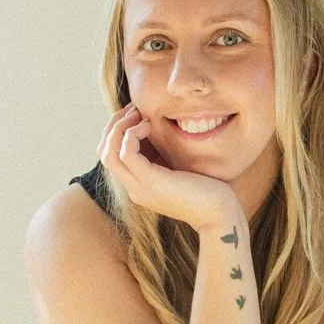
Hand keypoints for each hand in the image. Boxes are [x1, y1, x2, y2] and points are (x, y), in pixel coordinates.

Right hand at [98, 103, 241, 232]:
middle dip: (114, 125)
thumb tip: (159, 128)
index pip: (110, 155)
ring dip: (120, 127)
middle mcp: (134, 188)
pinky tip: (149, 125)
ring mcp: (140, 187)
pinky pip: (126, 153)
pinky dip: (132, 134)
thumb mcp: (179, 167)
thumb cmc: (207, 190)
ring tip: (139, 115)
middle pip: (104, 153)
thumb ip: (165, 154)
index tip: (136, 113)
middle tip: (134, 109)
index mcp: (139, 185)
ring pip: (108, 153)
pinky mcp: (151, 182)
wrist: (219, 214)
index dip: (117, 131)